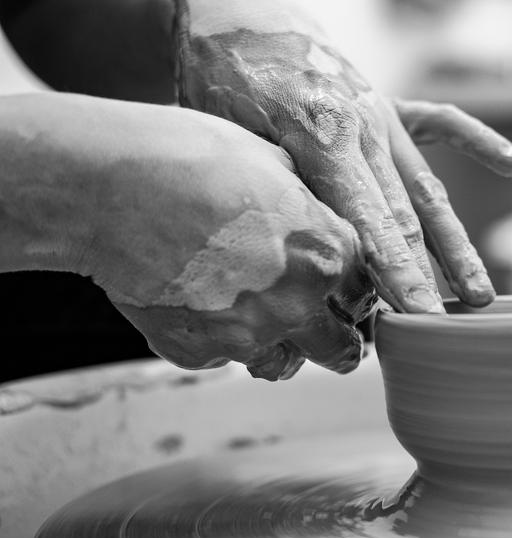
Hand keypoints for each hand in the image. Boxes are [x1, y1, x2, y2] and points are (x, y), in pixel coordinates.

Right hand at [75, 102, 375, 378]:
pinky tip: (199, 303)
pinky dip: (219, 341)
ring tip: (257, 318)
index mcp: (325, 255)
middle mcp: (297, 304)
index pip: (364, 296)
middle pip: (342, 350)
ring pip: (285, 365)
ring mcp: (247, 336)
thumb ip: (310, 207)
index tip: (345, 298)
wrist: (107, 187)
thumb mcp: (273, 162)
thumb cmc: (188, 157)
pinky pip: (224, 358)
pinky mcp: (197, 353)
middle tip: (324, 328)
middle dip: (337, 339)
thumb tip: (319, 220)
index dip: (355, 296)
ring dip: (282, 348)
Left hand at [173, 1, 511, 311]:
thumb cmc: (223, 81)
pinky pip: (442, 123)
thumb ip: (276, 193)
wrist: (240, 17)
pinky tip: (511, 163)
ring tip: (479, 293)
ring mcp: (383, 118)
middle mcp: (364, 131)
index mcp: (323, 139)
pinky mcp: (390, 105)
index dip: (395, 271)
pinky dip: (477, 142)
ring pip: (427, 191)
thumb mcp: (230, 138)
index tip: (417, 314)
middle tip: (446, 322)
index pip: (367, 220)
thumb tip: (308, 259)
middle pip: (404, 216)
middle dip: (426, 275)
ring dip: (454, 244)